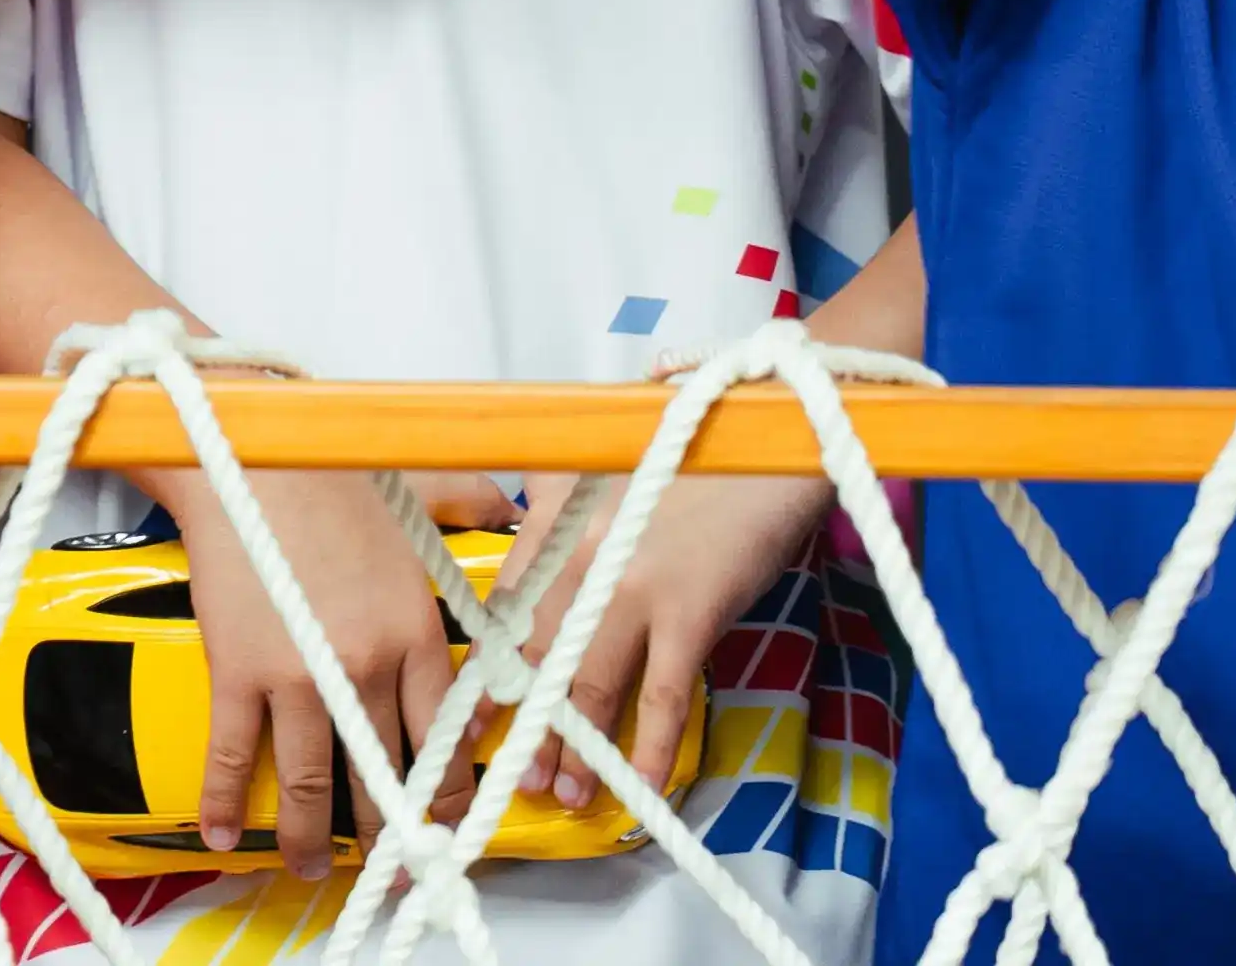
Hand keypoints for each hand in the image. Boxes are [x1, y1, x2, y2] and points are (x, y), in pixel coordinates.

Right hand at [156, 461, 498, 874]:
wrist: (249, 456)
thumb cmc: (330, 472)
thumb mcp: (420, 491)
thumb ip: (467, 507)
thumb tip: (505, 504)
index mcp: (416, 632)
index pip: (444, 736)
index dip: (446, 791)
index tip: (444, 818)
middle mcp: (367, 665)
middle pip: (384, 774)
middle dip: (387, 835)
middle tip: (387, 870)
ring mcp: (301, 676)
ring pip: (313, 784)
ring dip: (310, 838)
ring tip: (308, 866)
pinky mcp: (239, 673)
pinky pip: (234, 754)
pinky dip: (225, 800)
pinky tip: (221, 830)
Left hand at [494, 466, 832, 815]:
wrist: (761, 441)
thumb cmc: (683, 455)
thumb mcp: (598, 467)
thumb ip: (553, 502)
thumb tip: (520, 532)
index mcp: (554, 525)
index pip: (504, 613)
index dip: (488, 673)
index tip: (473, 718)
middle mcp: (582, 560)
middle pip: (539, 660)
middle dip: (526, 726)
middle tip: (515, 774)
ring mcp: (635, 590)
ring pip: (591, 687)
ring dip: (577, 749)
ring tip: (566, 793)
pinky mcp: (690, 613)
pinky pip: (663, 696)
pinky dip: (653, 746)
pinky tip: (644, 783)